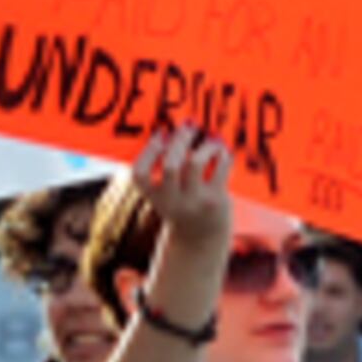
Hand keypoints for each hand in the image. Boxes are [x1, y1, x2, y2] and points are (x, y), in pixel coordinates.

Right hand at [135, 126, 234, 272]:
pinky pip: (220, 167)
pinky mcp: (215, 200)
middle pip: (171, 165)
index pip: (139, 174)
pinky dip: (222, 153)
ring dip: (205, 146)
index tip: (161, 134)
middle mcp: (171, 201)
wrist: (202, 236)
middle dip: (180, 139)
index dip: (148, 151)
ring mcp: (194, 202)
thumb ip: (170, 161)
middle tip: (189, 126)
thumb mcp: (169, 186)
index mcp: (154, 196)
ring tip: (212, 141)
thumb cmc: (184, 200)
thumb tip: (186, 126)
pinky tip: (222, 153)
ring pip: (196, 163)